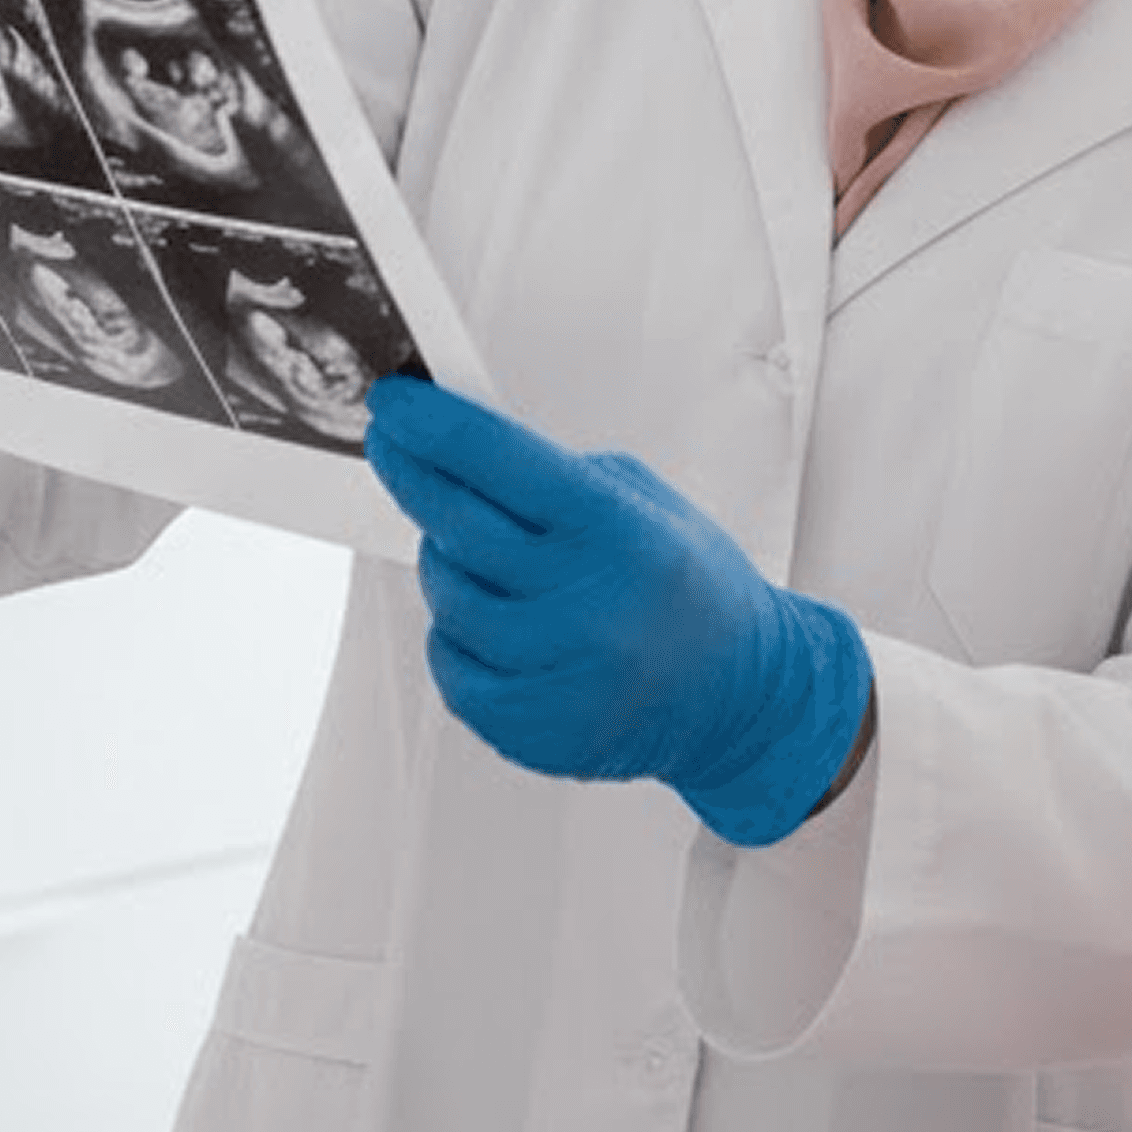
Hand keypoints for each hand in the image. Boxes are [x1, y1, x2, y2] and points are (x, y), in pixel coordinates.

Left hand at [365, 376, 872, 845]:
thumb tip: (463, 451)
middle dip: (413, 473)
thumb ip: (557, 476)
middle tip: (394, 447)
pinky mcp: (533, 728)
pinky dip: (455, 636)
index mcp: (616, 529)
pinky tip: (489, 621)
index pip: (502, 460)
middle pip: (456, 525)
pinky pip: (451, 666)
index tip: (393, 403)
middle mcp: (584, 601)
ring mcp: (555, 671)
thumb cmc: (687, 586)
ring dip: (445, 564)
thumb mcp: (643, 501)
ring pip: (447, 598)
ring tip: (481, 556)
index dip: (436, 426)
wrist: (738, 693)